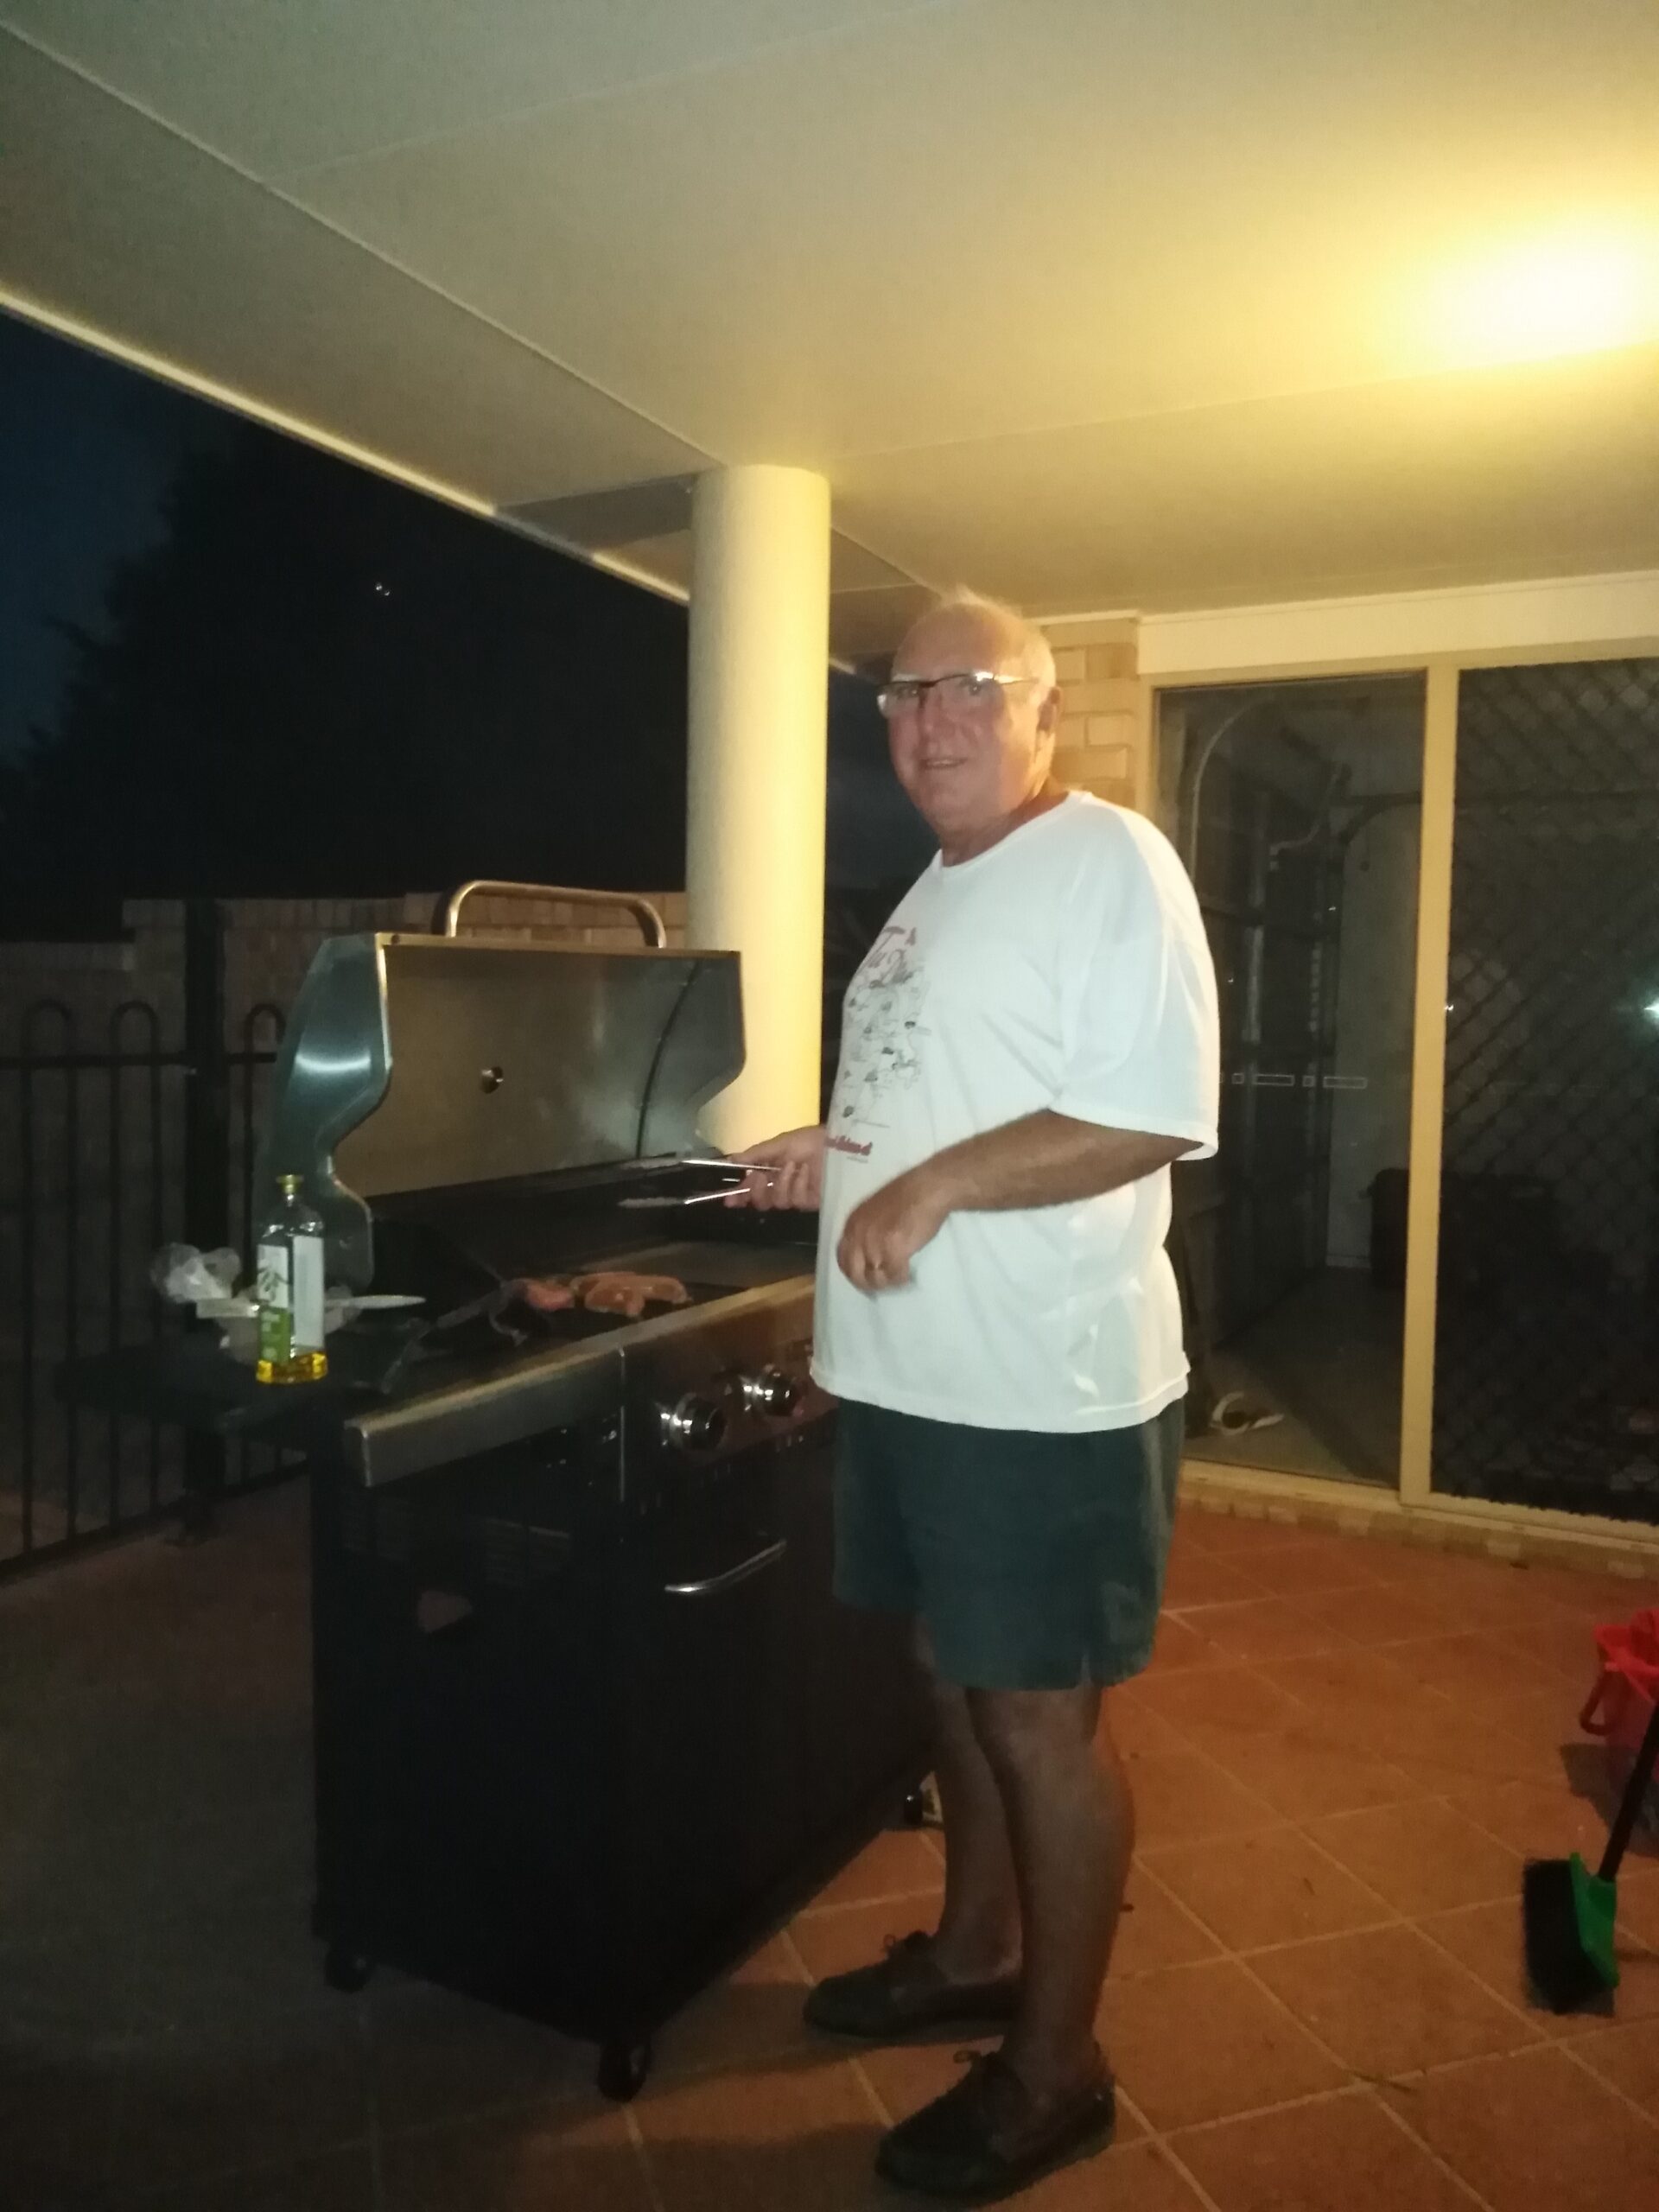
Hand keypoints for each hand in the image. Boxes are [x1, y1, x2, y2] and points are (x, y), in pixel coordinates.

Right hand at [724, 1124, 826, 1210]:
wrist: (839, 1145)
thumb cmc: (811, 1140)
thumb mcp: (781, 1143)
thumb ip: (756, 1154)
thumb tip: (731, 1160)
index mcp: (772, 1168)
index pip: (751, 1186)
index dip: (739, 1195)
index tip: (728, 1200)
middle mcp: (781, 1183)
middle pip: (760, 1200)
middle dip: (756, 1190)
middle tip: (759, 1177)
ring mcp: (796, 1194)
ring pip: (776, 1201)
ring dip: (781, 1183)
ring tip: (792, 1166)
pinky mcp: (810, 1201)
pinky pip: (795, 1200)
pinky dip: (798, 1185)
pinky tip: (806, 1173)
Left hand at [837, 1164, 950, 1290]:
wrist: (927, 1189)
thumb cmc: (907, 1196)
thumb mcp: (874, 1211)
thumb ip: (866, 1231)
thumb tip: (868, 1254)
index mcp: (853, 1224)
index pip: (842, 1258)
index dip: (853, 1272)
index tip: (865, 1277)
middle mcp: (858, 1235)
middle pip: (854, 1273)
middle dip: (867, 1284)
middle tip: (882, 1284)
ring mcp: (875, 1244)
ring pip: (874, 1278)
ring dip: (886, 1282)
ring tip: (897, 1279)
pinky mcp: (893, 1251)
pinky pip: (894, 1276)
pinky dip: (901, 1279)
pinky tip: (907, 1275)